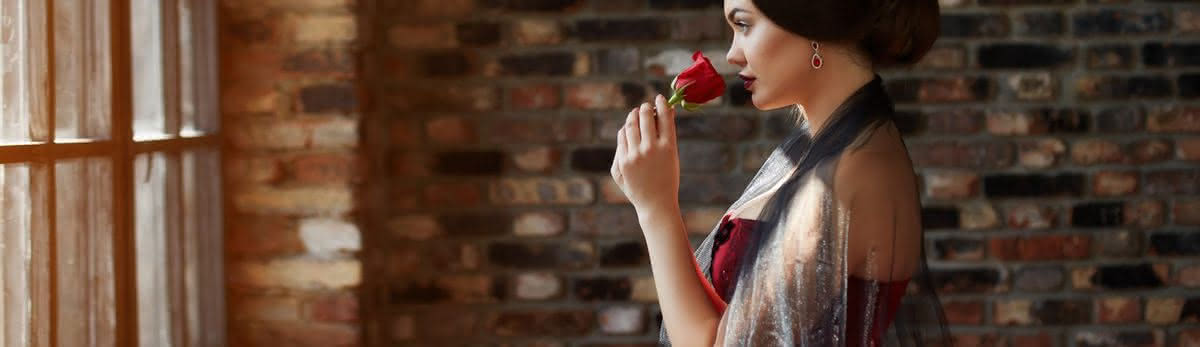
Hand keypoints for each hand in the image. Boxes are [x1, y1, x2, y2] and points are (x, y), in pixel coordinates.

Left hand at [611, 94, 680, 218]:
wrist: (656, 204)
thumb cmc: (667, 177)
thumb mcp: (672, 155)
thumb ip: (667, 133)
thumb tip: (664, 109)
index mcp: (668, 146)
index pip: (664, 116)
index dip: (661, 103)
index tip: (659, 98)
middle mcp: (650, 149)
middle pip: (644, 116)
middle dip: (644, 108)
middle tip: (645, 107)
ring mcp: (635, 156)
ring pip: (630, 125)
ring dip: (633, 116)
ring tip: (636, 115)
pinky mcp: (622, 162)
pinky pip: (622, 138)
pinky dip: (625, 131)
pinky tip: (629, 131)